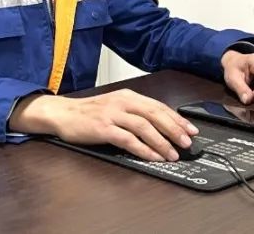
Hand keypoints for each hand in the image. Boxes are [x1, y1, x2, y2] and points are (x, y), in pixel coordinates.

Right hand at [9, 88, 197, 161]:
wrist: (62, 113)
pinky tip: (152, 156)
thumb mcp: (115, 106)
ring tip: (172, 154)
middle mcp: (122, 102)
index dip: (177, 119)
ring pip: (144, 127)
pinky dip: (143, 149)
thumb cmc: (89, 113)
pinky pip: (128, 139)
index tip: (190, 130)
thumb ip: (135, 112)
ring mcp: (112, 114)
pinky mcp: (103, 128)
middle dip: (174, 129)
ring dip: (161, 142)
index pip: (158, 106)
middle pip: (155, 114)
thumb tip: (161, 125)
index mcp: (128, 96)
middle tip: (186, 143)